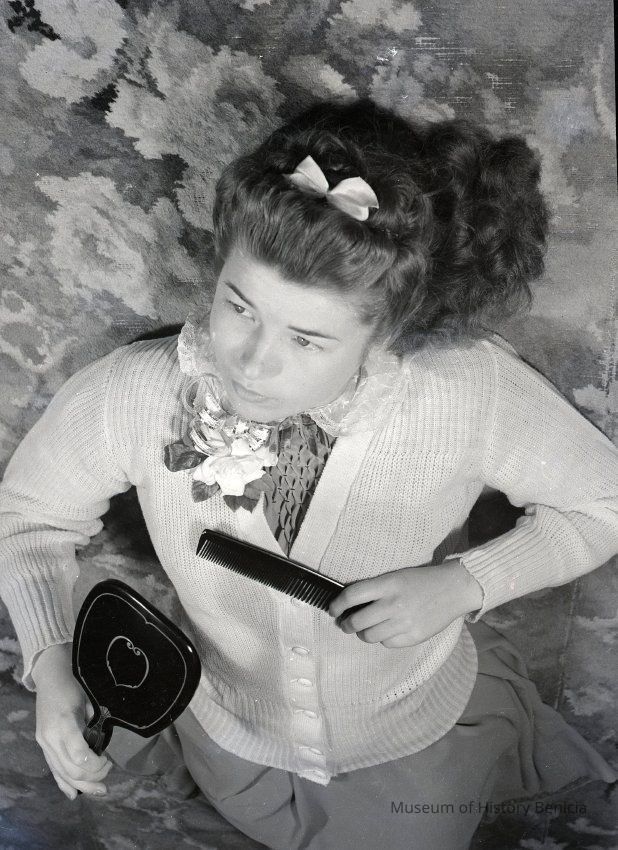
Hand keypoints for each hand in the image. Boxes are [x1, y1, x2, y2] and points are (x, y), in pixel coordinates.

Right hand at [32, 644, 112, 799]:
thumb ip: (93, 724)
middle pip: (72, 770)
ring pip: (62, 775)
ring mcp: (44, 744)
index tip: (109, 761)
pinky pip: (53, 770)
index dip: (96, 765)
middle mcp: (51, 737)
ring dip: (83, 785)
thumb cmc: (74, 685)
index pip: (79, 756)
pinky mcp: (43, 747)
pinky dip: (64, 784)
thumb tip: (103, 745)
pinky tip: (75, 794)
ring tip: (100, 790)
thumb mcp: (88, 701)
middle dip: (93, 777)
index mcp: (64, 723)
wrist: (50, 678)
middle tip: (109, 772)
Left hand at [329, 560, 482, 647]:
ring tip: (366, 629)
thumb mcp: (396, 576)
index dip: (337, 604)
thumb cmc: (421, 581)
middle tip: (346, 624)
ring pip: (370, 636)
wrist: (453, 589)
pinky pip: (388, 643)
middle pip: (357, 621)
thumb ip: (375, 589)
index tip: (333, 609)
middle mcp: (394, 604)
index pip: (352, 595)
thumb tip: (351, 605)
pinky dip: (383, 640)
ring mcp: (404, 622)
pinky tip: (387, 632)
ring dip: (363, 634)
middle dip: (347, 625)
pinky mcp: (414, 636)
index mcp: (388, 584)